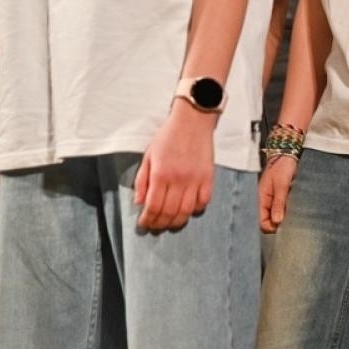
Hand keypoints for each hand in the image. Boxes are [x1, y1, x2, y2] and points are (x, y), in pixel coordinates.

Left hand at [135, 102, 216, 231]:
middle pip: (169, 212)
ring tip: (170, 224)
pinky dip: (196, 210)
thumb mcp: (148, 156)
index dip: (147, 220)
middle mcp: (179, 179)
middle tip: (155, 227)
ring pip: (187, 211)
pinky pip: (204, 201)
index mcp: (161, 174)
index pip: (153, 206)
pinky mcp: (209, 177)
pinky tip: (188, 210)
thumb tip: (139, 202)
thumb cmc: (167, 137)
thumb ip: (142, 180)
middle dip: (160, 224)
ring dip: (177, 222)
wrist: (193, 121)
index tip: (143, 224)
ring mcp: (196, 179)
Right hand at [258, 156, 297, 232]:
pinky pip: (282, 208)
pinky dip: (288, 210)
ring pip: (276, 216)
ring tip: (294, 213)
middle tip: (291, 220)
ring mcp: (272, 199)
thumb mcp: (281, 185)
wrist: (287, 153)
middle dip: (278, 224)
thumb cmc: (282, 166)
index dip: (272, 227)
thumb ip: (278, 203)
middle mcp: (265, 201)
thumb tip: (277, 221)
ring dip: (284, 216)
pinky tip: (295, 208)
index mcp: (261, 199)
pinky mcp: (279, 196)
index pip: (262, 222)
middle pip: (268, 221)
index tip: (284, 226)